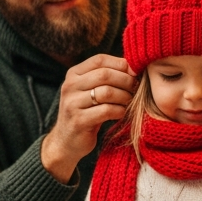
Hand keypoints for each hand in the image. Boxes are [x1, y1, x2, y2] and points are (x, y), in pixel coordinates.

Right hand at [43, 54, 136, 182]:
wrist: (66, 140)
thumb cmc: (86, 112)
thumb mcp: (90, 90)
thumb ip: (106, 77)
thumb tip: (132, 66)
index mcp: (73, 74)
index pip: (99, 60)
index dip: (120, 64)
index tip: (133, 73)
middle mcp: (70, 86)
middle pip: (105, 74)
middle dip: (125, 80)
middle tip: (135, 88)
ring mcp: (72, 104)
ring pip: (107, 92)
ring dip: (124, 96)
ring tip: (129, 101)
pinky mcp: (79, 121)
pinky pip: (106, 111)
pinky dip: (119, 111)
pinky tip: (121, 113)